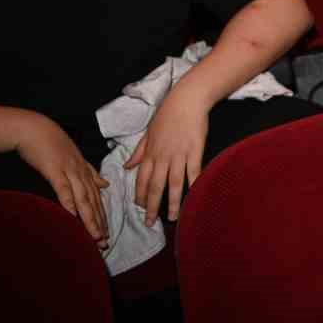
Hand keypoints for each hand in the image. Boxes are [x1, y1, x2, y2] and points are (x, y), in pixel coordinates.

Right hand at [17, 114, 109, 246]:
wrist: (36, 129)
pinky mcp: (55, 169)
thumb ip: (91, 173)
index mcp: (85, 172)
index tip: (106, 234)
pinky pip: (63, 188)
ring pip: (83, 198)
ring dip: (90, 218)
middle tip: (105, 243)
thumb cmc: (53, 145)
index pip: (96, 199)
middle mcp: (81, 173)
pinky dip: (68, 201)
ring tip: (95, 235)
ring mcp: (69, 171)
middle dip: (99, 223)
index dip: (102, 217)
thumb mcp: (75, 159)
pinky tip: (72, 215)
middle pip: (93, 202)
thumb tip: (105, 185)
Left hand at [125, 86, 209, 224]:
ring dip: (173, 202)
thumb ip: (138, 152)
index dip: (140, 196)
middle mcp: (162, 157)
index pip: (141, 180)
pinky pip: (193, 172)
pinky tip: (194, 197)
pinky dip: (193, 185)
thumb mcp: (148, 133)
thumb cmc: (167, 114)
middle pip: (155, 186)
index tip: (140, 208)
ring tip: (173, 217)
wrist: (186, 100)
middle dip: (152, 207)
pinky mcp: (195, 151)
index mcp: (150, 153)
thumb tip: (127, 167)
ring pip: (174, 183)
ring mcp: (179, 155)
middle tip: (150, 223)